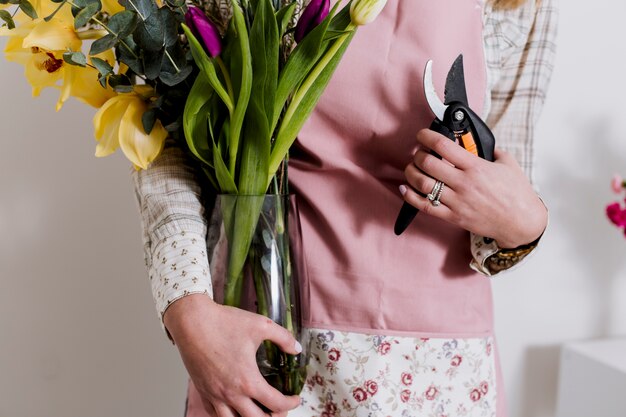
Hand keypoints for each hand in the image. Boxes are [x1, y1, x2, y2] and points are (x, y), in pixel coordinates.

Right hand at [163, 294, 301, 416]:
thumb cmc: (223, 322)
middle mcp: (231, 393)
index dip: (290, 404)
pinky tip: (236, 408)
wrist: (191, 321)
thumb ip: (283, 337)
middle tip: (281, 408)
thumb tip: (296, 348)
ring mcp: (214, 395)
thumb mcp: (261, 325)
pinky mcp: (203, 391)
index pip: (276, 404)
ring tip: (259, 412)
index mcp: (248, 380)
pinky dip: (229, 416)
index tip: (295, 399)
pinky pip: (216, 415)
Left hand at [400, 129, 546, 247]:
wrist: (521, 222)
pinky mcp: (453, 217)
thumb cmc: (517, 194)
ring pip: (422, 184)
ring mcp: (457, 201)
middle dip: (418, 155)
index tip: (422, 134)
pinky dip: (411, 196)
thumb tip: (477, 142)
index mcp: (476, 167)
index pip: (443, 146)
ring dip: (411, 173)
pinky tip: (406, 188)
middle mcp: (464, 183)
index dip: (427, 136)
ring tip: (412, 168)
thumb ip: (491, 150)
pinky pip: (425, 206)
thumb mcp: (508, 163)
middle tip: (418, 153)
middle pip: (428, 163)